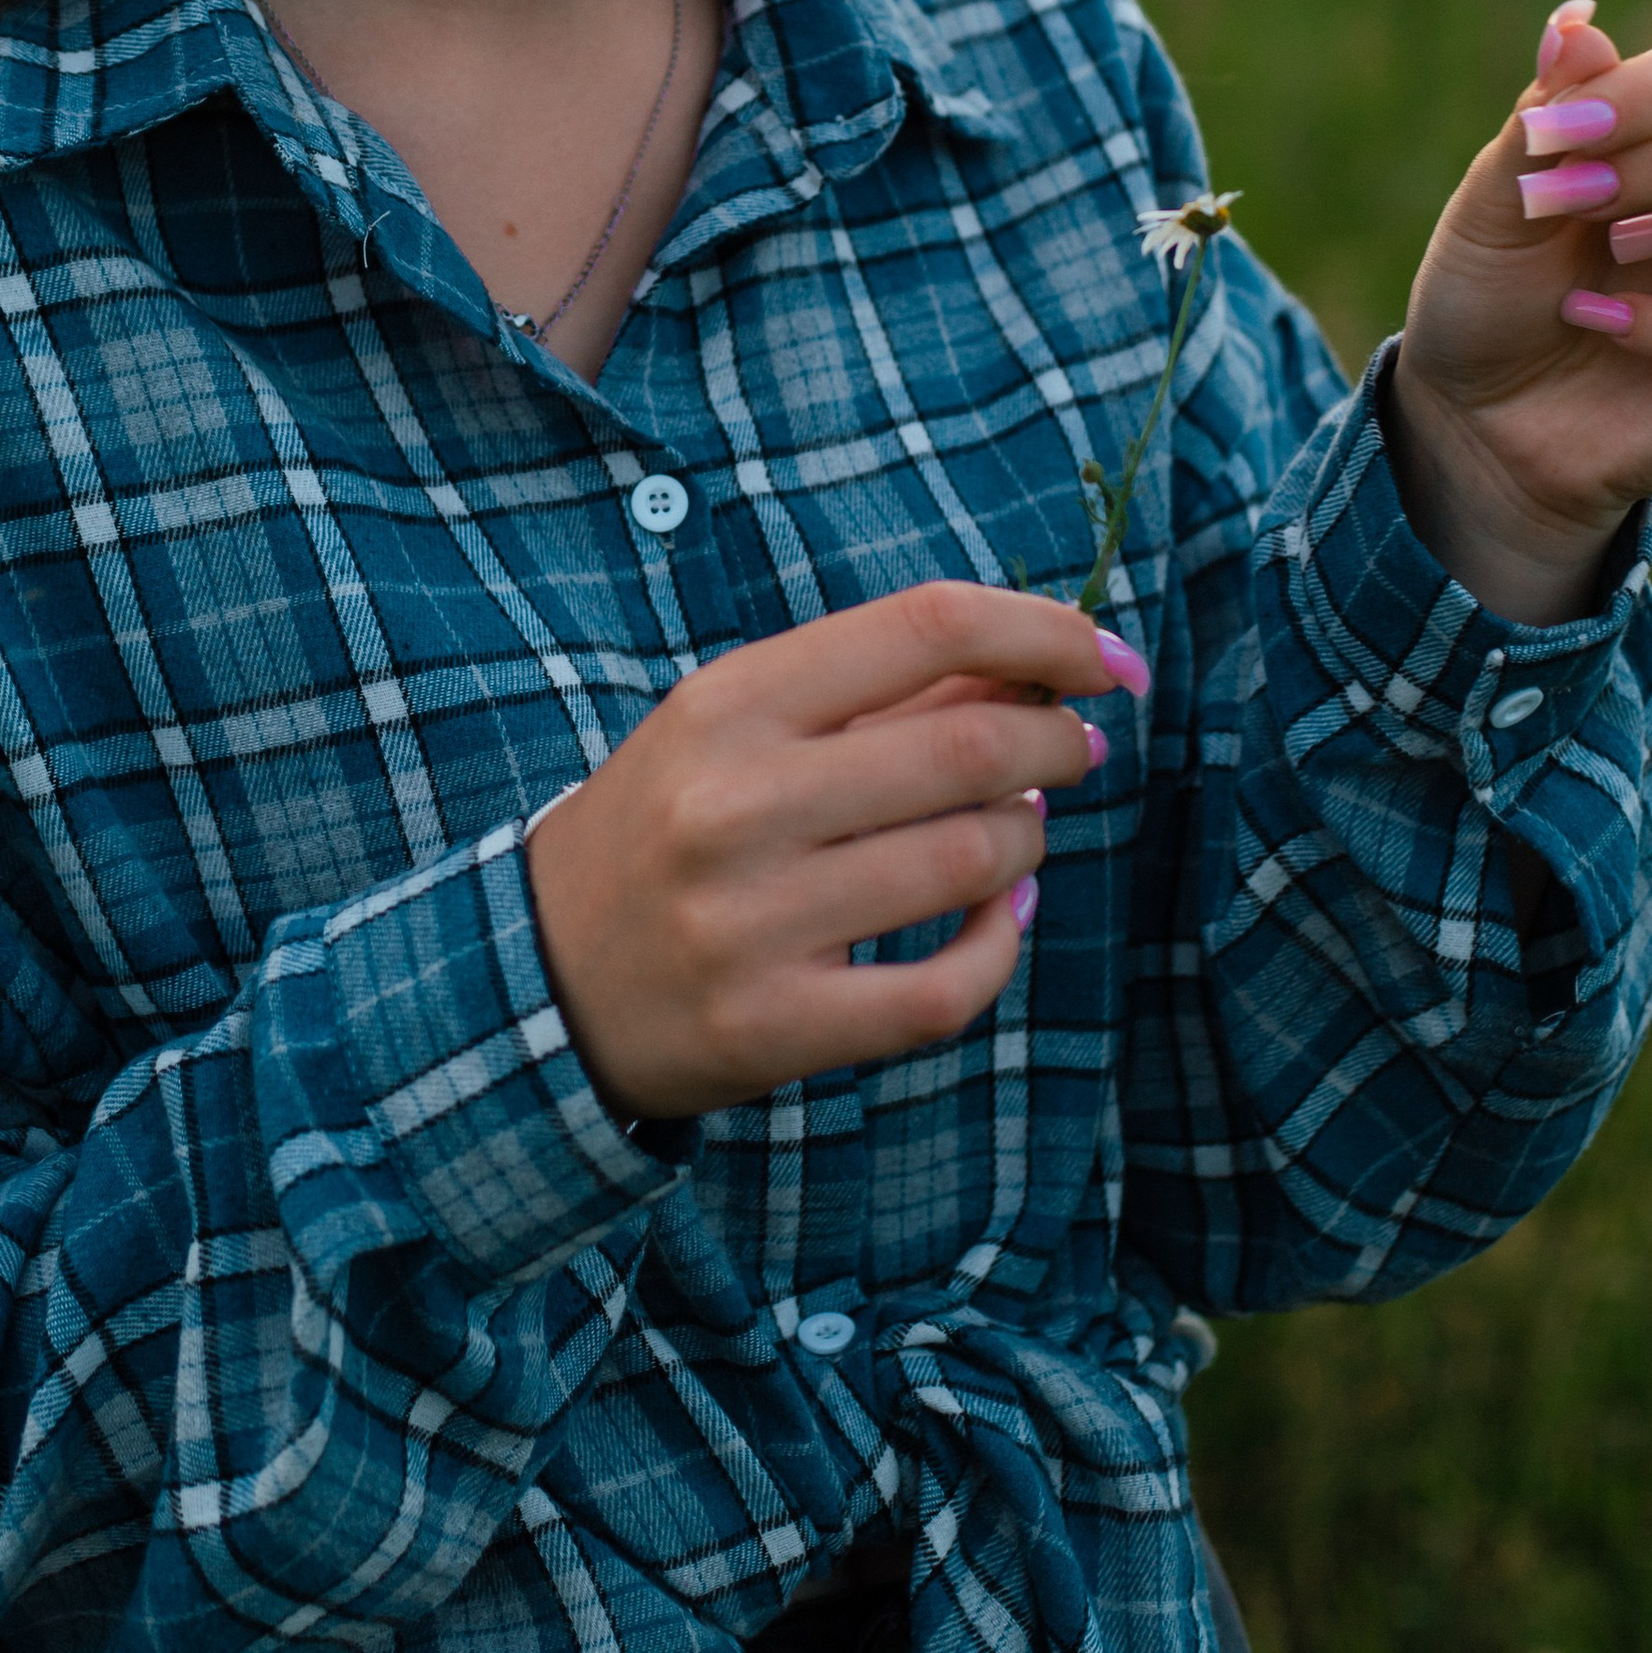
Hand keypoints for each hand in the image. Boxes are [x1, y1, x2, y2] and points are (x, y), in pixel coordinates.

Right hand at [524, 583, 1140, 1121]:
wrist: (543, 977)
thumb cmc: (669, 825)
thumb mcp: (740, 728)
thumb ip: (882, 694)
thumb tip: (1042, 664)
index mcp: (728, 703)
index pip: (925, 626)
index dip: (1045, 631)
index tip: (1108, 658)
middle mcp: (735, 805)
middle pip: (967, 749)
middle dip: (1057, 743)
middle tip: (1077, 749)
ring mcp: (752, 923)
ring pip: (970, 864)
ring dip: (1026, 839)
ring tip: (1017, 828)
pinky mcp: (774, 1027)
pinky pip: (942, 991)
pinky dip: (999, 946)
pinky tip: (1000, 916)